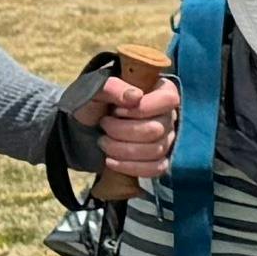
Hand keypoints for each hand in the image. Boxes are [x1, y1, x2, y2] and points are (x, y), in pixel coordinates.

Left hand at [93, 65, 178, 188]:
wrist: (87, 127)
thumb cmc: (96, 103)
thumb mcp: (97, 90)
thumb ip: (113, 87)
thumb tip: (136, 96)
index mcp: (160, 91)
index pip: (168, 100)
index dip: (142, 108)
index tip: (117, 110)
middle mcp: (169, 115)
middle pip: (157, 130)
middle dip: (123, 131)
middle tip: (104, 125)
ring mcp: (167, 139)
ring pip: (155, 150)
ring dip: (122, 149)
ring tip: (103, 142)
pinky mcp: (160, 159)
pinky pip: (156, 168)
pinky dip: (130, 167)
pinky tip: (111, 161)